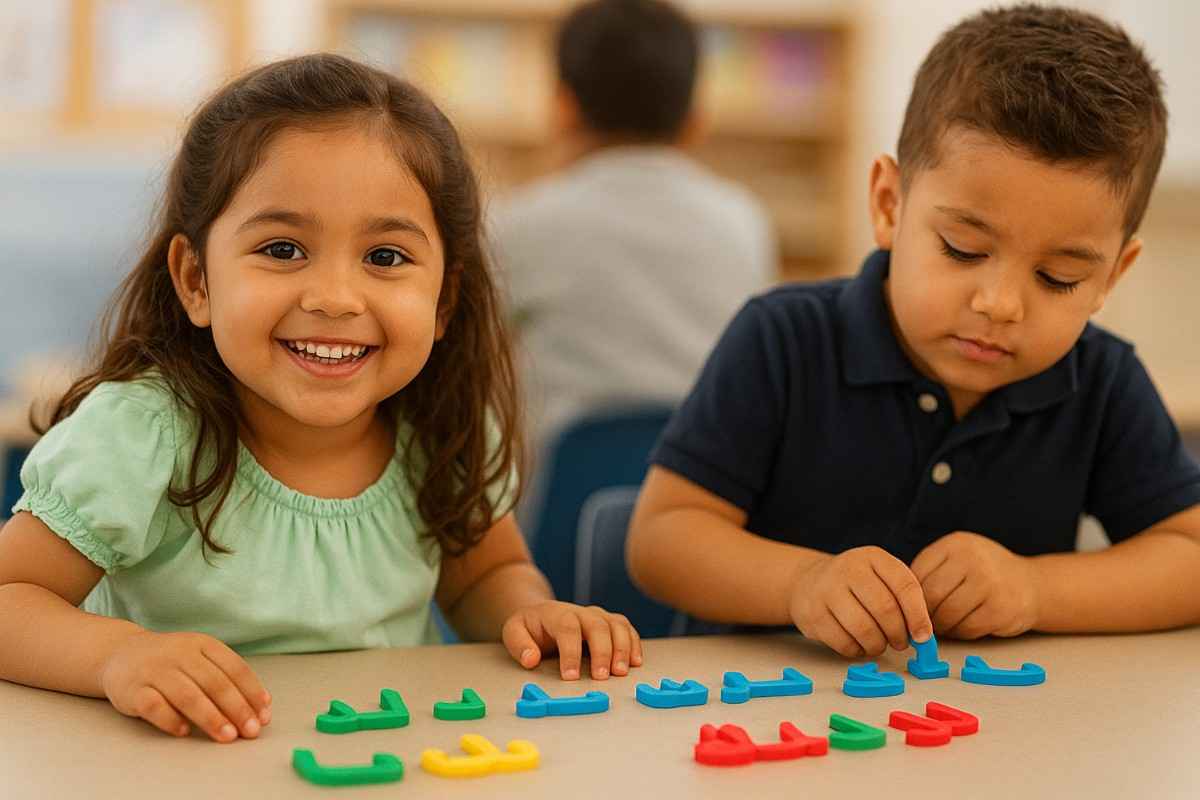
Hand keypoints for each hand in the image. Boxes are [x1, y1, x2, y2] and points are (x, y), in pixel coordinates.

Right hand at [100, 630, 271, 741]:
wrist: (121, 653)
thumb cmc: (171, 661)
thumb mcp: (199, 658)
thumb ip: (225, 678)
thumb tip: (256, 709)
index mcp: (203, 644)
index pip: (234, 668)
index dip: (252, 692)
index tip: (264, 714)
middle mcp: (180, 653)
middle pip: (215, 683)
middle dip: (237, 709)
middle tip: (251, 730)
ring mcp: (155, 670)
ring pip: (188, 695)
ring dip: (211, 717)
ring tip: (227, 736)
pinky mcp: (132, 690)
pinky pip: (154, 706)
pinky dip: (170, 719)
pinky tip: (184, 732)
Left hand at [501, 601, 642, 680]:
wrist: (542, 613)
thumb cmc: (530, 627)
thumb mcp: (514, 631)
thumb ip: (519, 644)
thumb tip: (531, 659)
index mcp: (556, 613)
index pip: (567, 629)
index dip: (570, 653)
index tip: (570, 677)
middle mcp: (581, 611)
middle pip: (597, 626)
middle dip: (602, 652)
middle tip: (602, 677)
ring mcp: (597, 616)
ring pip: (616, 625)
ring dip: (622, 648)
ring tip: (621, 672)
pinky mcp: (609, 623)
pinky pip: (626, 628)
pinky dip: (633, 644)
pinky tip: (635, 662)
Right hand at [788, 546, 932, 657]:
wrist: (810, 582)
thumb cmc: (857, 586)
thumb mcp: (881, 578)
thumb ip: (903, 599)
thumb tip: (923, 635)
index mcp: (873, 557)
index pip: (905, 586)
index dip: (918, 615)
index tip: (923, 636)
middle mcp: (848, 568)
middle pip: (885, 609)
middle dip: (898, 634)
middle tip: (901, 643)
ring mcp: (827, 590)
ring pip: (864, 629)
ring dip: (878, 645)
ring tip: (879, 644)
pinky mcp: (813, 614)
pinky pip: (844, 642)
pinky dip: (857, 650)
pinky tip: (859, 644)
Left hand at [911, 531, 1039, 638]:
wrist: (1031, 585)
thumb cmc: (984, 574)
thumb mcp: (957, 558)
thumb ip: (931, 571)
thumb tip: (899, 599)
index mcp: (955, 544)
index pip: (917, 573)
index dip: (910, 595)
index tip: (910, 605)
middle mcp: (973, 559)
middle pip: (930, 595)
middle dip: (923, 613)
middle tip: (923, 621)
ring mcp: (989, 584)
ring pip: (946, 615)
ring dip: (940, 626)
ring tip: (942, 625)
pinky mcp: (1001, 609)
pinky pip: (966, 629)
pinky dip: (958, 633)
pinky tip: (961, 627)